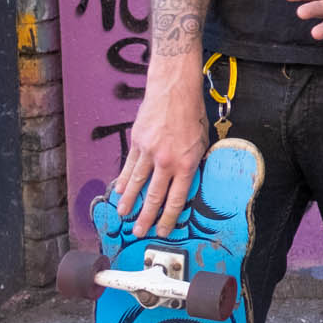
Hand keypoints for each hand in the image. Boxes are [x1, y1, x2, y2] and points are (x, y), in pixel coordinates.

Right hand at [115, 67, 207, 236]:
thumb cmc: (192, 114)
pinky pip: (129, 166)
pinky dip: (124, 180)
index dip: (168, 217)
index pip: (176, 198)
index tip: (163, 230)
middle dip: (146, 217)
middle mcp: (166, 161)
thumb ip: (193, 161)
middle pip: (154, 196)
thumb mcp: (202, 141)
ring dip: (129, 202)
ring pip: (137, 183)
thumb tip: (186, 178)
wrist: (174, 90)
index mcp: (186, 163)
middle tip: (139, 232)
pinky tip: (119, 190)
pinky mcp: (137, 141)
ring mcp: (149, 152)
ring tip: (123, 215)